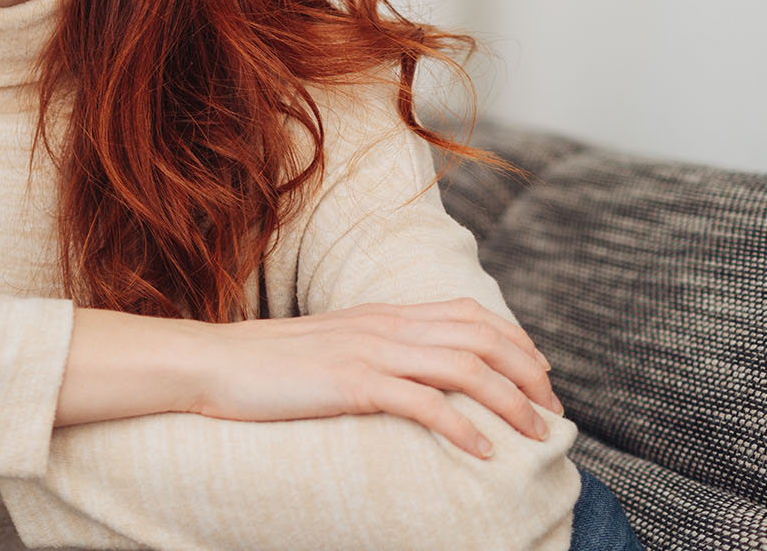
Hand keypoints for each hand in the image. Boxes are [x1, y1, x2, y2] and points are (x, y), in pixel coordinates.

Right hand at [187, 297, 562, 458]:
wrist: (212, 363)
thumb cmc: (266, 365)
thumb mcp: (331, 346)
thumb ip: (372, 350)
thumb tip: (407, 373)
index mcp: (383, 313)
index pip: (470, 314)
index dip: (516, 342)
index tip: (541, 376)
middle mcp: (385, 325)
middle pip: (482, 337)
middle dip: (529, 374)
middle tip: (553, 413)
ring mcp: (369, 352)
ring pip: (464, 367)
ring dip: (510, 402)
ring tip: (536, 434)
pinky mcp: (351, 383)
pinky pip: (422, 402)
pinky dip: (462, 428)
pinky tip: (484, 453)